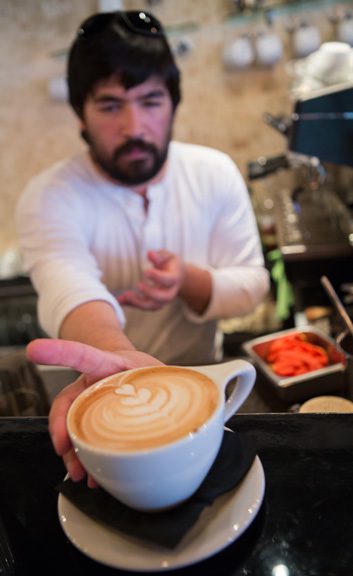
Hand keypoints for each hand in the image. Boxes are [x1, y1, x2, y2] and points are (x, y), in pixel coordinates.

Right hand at [26, 338, 160, 483]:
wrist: (131, 368)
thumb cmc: (142, 369)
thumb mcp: (158, 370)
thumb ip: (170, 381)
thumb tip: (201, 398)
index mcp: (108, 363)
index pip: (82, 355)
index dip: (59, 352)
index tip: (35, 349)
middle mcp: (90, 382)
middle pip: (68, 404)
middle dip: (63, 429)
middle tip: (65, 451)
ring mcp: (87, 402)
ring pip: (71, 426)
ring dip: (72, 452)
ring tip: (79, 474)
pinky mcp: (89, 419)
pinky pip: (81, 438)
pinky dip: (85, 457)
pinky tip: (92, 475)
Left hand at [117, 249, 184, 309]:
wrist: (178, 277)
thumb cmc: (170, 264)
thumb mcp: (167, 256)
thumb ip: (159, 256)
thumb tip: (150, 254)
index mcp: (174, 278)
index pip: (169, 280)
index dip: (158, 277)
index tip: (146, 271)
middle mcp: (170, 292)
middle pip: (163, 298)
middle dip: (150, 293)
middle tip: (137, 285)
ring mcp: (162, 300)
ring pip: (153, 306)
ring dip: (138, 302)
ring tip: (125, 296)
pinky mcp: (154, 303)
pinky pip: (143, 306)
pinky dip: (132, 304)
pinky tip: (120, 300)